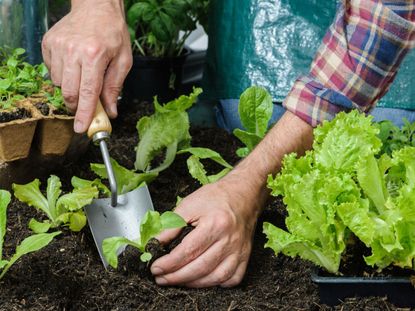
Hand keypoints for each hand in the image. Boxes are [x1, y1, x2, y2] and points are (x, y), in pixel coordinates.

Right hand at [42, 0, 131, 132]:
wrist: (96, 6)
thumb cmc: (113, 33)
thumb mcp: (124, 61)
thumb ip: (115, 87)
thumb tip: (111, 112)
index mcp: (94, 55)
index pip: (87, 93)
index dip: (84, 113)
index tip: (81, 128)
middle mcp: (73, 51)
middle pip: (69, 92)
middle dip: (76, 105)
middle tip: (85, 106)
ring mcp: (58, 46)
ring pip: (59, 84)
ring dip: (71, 88)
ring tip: (83, 74)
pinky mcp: (48, 43)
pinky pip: (51, 71)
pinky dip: (63, 75)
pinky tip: (74, 64)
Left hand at [150, 175, 260, 287]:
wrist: (243, 194)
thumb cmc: (216, 197)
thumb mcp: (189, 205)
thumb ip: (171, 226)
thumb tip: (155, 243)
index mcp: (215, 224)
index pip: (188, 251)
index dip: (169, 264)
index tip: (155, 268)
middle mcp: (229, 240)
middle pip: (200, 268)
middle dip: (176, 277)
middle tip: (161, 278)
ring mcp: (240, 251)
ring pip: (216, 277)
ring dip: (193, 283)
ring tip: (177, 280)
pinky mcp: (245, 256)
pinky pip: (232, 279)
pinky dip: (216, 284)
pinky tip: (202, 280)